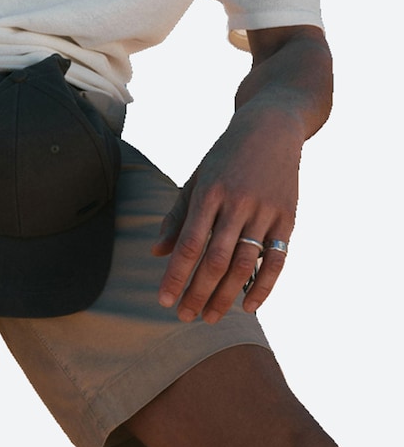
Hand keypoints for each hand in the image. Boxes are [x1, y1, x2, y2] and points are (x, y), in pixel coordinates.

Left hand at [152, 105, 300, 323]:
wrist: (271, 128)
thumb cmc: (226, 156)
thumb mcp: (198, 178)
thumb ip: (178, 215)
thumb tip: (157, 251)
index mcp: (209, 192)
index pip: (189, 243)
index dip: (175, 275)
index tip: (163, 301)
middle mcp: (237, 203)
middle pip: (215, 260)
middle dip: (198, 293)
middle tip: (184, 318)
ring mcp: (265, 211)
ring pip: (244, 264)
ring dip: (226, 296)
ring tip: (209, 317)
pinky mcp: (288, 218)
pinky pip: (277, 260)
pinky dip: (264, 287)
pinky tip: (249, 306)